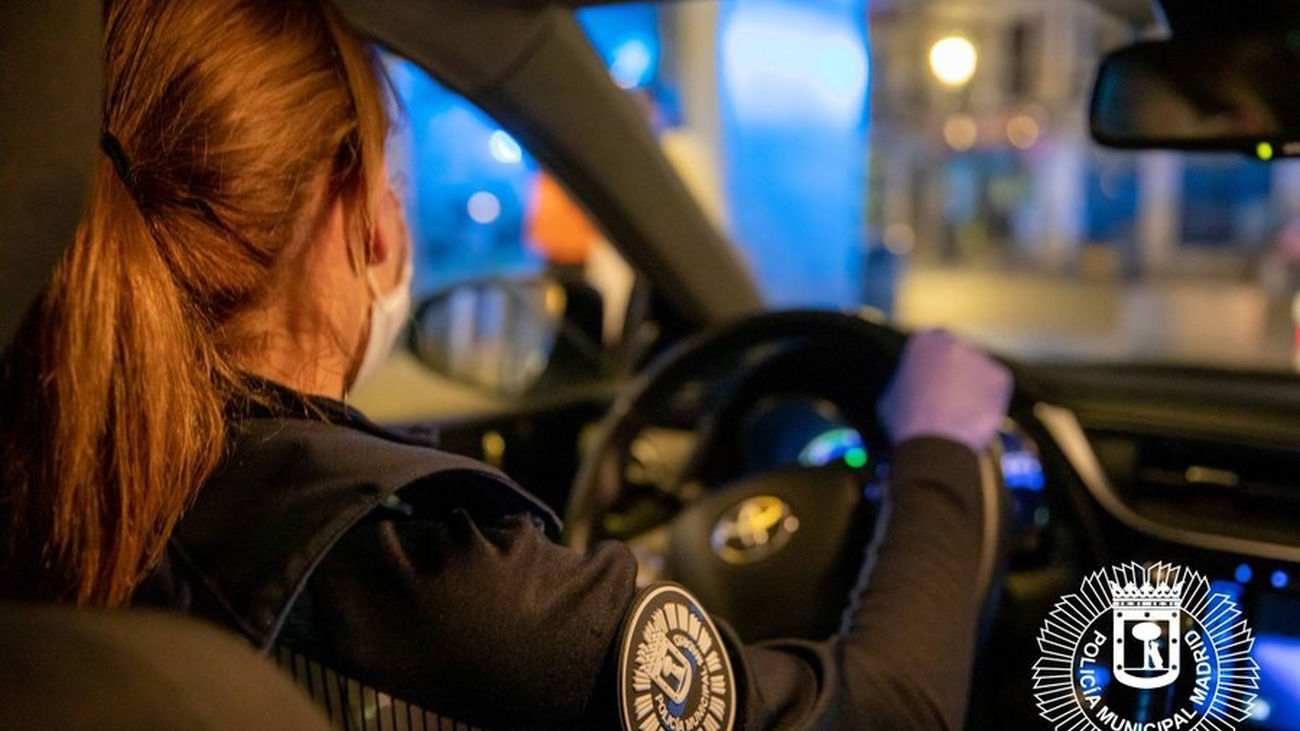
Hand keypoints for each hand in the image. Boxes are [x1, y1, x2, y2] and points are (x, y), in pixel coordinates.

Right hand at [877, 330, 1012, 451]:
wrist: (935, 446)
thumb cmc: (907, 425)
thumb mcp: (890, 395)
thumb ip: (905, 380)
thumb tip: (913, 384)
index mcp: (922, 341)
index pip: (932, 342)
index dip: (934, 363)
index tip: (935, 377)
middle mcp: (952, 341)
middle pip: (958, 351)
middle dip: (957, 369)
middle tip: (951, 396)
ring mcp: (979, 357)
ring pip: (978, 369)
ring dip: (973, 384)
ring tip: (961, 412)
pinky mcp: (999, 376)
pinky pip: (995, 386)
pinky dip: (989, 399)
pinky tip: (974, 415)